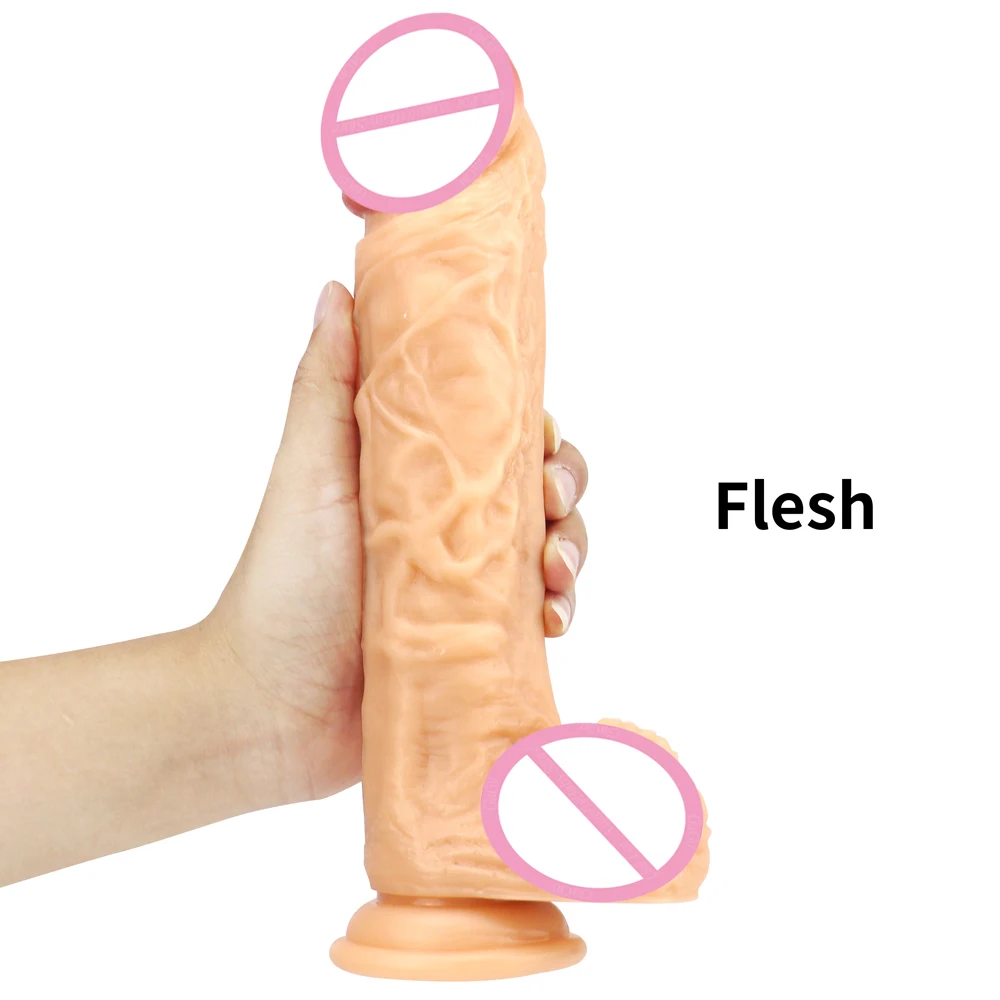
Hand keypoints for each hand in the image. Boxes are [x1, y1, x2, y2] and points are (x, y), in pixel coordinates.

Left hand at [208, 281, 588, 803]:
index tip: (538, 439)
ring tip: (553, 571)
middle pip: (539, 488)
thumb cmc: (284, 580)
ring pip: (553, 548)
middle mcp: (452, 525)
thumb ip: (330, 382)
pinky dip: (563, 607)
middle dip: (564, 486)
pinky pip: (544, 615)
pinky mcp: (481, 640)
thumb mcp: (310, 469)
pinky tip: (552, 615)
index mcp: (419, 476)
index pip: (498, 435)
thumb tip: (340, 286)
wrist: (271, 704)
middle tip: (551, 502)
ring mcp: (470, 585)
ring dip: (572, 547)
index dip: (533, 429)